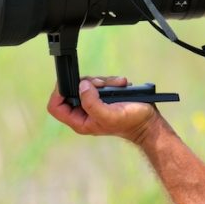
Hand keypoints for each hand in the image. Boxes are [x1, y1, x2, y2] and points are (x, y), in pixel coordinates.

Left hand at [46, 76, 171, 145]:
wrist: (148, 122)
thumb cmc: (130, 123)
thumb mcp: (108, 115)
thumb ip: (91, 102)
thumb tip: (83, 86)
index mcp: (80, 121)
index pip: (56, 107)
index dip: (58, 94)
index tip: (72, 83)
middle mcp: (84, 112)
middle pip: (73, 90)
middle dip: (87, 83)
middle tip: (100, 84)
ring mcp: (94, 103)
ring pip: (88, 84)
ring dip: (103, 81)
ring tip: (117, 85)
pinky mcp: (104, 96)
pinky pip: (101, 82)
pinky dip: (111, 81)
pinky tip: (121, 84)